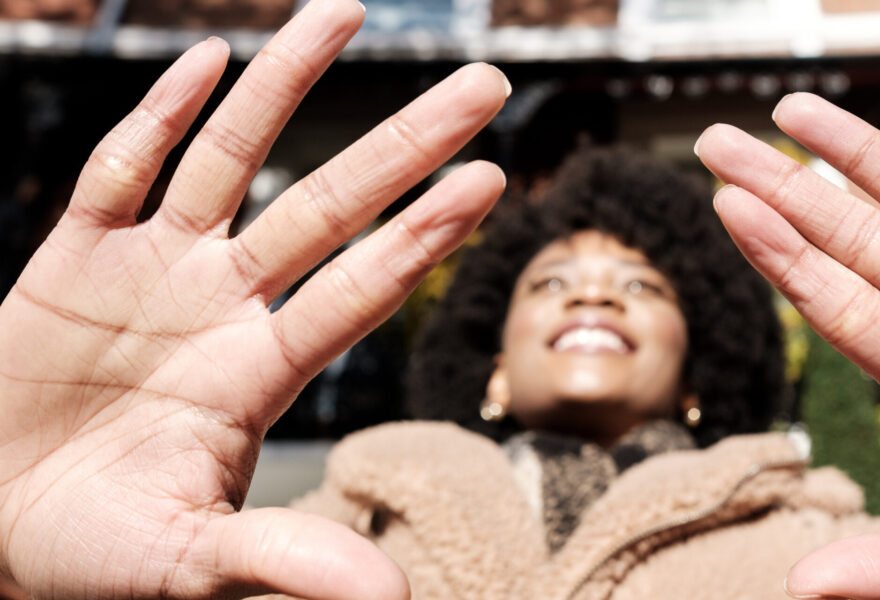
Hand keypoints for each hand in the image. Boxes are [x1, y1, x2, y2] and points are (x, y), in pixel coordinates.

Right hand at [0, 0, 508, 596]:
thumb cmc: (92, 551)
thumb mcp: (185, 563)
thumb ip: (282, 561)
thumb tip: (392, 599)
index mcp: (260, 375)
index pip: (361, 288)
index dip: (423, 235)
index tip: (492, 179)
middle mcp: (224, 306)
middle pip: (331, 205)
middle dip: (405, 144)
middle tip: (488, 83)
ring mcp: (152, 272)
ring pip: (233, 158)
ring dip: (286, 85)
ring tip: (346, 11)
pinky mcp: (71, 258)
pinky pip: (119, 171)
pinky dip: (158, 116)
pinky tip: (210, 58)